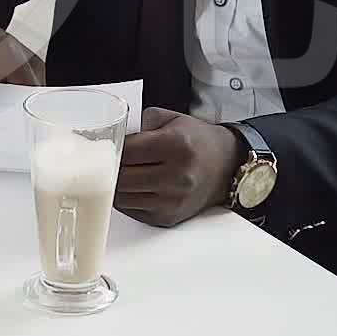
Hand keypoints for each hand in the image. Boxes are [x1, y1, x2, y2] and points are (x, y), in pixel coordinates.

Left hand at [117, 108, 241, 226]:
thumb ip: (141, 121)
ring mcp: (173, 200)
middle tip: (111, 161)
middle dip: (111, 168)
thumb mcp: (172, 118)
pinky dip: (127, 199)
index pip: (127, 151)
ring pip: (122, 197)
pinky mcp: (168, 217)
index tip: (111, 146)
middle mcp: (177, 175)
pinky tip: (134, 187)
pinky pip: (132, 210)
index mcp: (176, 145)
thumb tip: (114, 135)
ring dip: (116, 185)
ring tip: (122, 173)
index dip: (114, 148)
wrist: (225, 166)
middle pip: (121, 177)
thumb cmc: (197, 141)